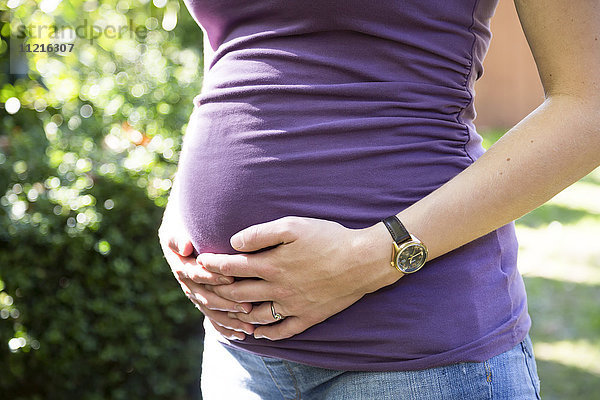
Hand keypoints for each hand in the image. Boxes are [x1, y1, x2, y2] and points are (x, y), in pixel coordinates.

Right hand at [158, 204, 254, 339]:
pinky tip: (240, 335)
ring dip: (229, 320)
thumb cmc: (183, 223)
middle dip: (226, 303)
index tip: (230, 279)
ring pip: (211, 310)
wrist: (183, 228)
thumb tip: (185, 247)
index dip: (211, 277)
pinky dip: (225, 327)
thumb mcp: (175, 226)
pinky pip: (212, 318)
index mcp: (181, 264)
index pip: (195, 274)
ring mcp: (195, 293)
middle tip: (247, 308)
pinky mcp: (203, 300)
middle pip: (205, 297)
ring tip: (248, 327)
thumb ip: (178, 236)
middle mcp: (187, 282)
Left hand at [198, 216, 398, 339]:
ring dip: (236, 314)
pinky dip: (266, 334)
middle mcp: (278, 289)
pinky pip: (282, 331)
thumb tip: (235, 242)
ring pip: (255, 315)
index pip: (232, 267)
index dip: (212, 265)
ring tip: (225, 310)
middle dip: (216, 291)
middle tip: (204, 288)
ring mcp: (293, 306)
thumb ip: (261, 233)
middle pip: (238, 294)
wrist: (363, 261)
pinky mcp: (308, 317)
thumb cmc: (328, 238)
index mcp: (272, 265)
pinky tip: (257, 333)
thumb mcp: (293, 225)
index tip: (200, 262)